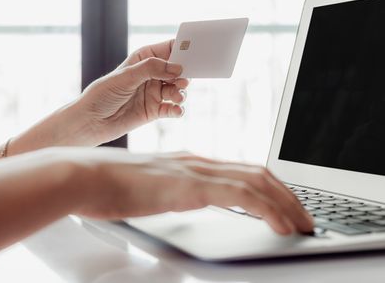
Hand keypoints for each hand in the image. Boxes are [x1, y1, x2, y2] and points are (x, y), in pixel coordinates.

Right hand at [68, 148, 313, 234]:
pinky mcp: (189, 184)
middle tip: (304, 218)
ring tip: (302, 225)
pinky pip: (241, 194)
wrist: (83, 175)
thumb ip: (168, 192)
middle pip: (257, 171)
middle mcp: (196, 161)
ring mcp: (193, 169)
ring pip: (256, 180)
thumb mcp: (147, 189)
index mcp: (188, 162)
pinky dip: (268, 209)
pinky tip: (280, 225)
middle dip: (287, 195)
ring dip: (286, 204)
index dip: (269, 188)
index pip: (240, 170)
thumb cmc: (107, 185)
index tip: (284, 207)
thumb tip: (180, 202)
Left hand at [77, 40, 188, 145]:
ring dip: (181, 93)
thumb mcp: (125, 77)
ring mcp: (154, 93)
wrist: (90, 122)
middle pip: (178, 70)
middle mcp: (151, 75)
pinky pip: (172, 109)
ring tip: (177, 97)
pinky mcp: (154, 111)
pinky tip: (176, 111)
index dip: (183, 50)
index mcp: (144, 59)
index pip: (169, 49)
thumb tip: (177, 67)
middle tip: (184, 80)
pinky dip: (177, 110)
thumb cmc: (102, 94)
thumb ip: (151, 69)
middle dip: (186, 74)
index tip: (194, 55)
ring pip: (178, 90)